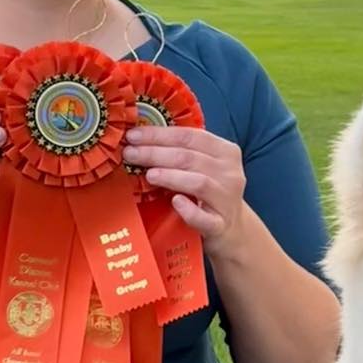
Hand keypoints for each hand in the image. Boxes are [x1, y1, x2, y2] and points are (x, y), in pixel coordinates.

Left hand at [124, 125, 245, 245]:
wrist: (232, 228)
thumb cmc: (210, 192)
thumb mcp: (205, 166)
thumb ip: (182, 151)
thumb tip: (141, 139)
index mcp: (226, 151)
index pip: (190, 136)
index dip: (159, 134)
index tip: (133, 135)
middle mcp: (230, 173)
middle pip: (189, 157)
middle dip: (156, 153)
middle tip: (130, 154)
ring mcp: (227, 200)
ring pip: (198, 183)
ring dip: (170, 176)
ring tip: (148, 174)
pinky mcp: (220, 226)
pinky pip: (204, 218)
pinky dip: (189, 210)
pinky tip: (175, 202)